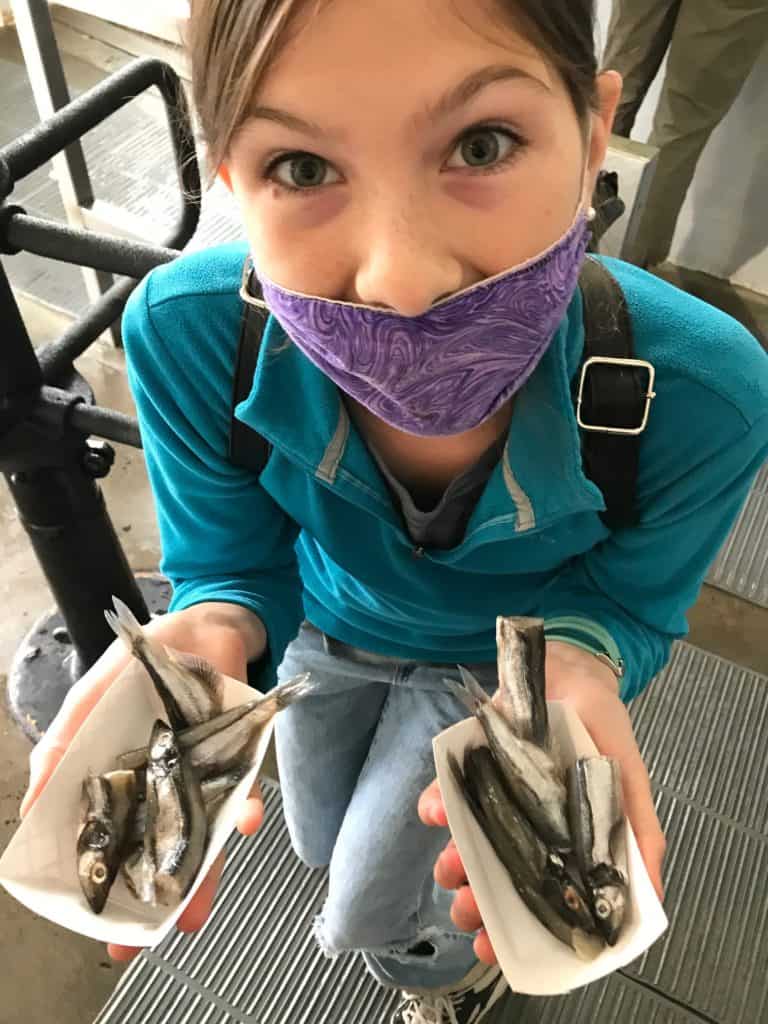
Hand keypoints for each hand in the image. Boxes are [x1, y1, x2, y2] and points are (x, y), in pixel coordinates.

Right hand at [19, 601, 265, 961]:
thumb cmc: (139, 662)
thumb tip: (33, 808)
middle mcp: (161, 787)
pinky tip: (242, 825)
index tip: (100, 926)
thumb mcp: (87, 702)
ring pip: (199, 837)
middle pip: (157, 851)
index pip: (109, 841)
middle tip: (150, 941)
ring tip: (192, 915)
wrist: (203, 623)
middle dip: (155, 898)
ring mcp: (199, 778)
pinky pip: (240, 792)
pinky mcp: (236, 761)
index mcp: (121, 780)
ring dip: (200, 876)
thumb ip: (60, 751)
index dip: (104, 882)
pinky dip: (242, 810)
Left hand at [419, 642, 665, 963]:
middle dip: (478, 902)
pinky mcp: (471, 768)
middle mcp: (527, 827)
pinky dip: (436, 804)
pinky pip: (447, 792)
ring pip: (467, 843)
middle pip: (498, 878)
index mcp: (567, 842)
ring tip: (449, 868)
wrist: (569, 666)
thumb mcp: (630, 780)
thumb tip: (650, 897)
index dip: (521, 930)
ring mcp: (496, 799)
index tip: (498, 950)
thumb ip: (640, 835)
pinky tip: (433, 812)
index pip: (542, 899)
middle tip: (466, 913)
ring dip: (453, 861)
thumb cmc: (603, 727)